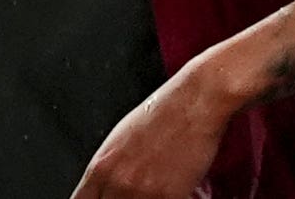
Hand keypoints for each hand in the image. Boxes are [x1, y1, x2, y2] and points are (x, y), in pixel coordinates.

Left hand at [72, 59, 239, 198]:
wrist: (193, 104)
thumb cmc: (160, 116)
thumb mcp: (119, 140)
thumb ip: (109, 169)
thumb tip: (104, 187)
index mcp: (100, 166)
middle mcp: (117, 182)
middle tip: (133, 194)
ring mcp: (142, 192)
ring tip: (154, 191)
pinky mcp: (168, 197)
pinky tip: (173, 191)